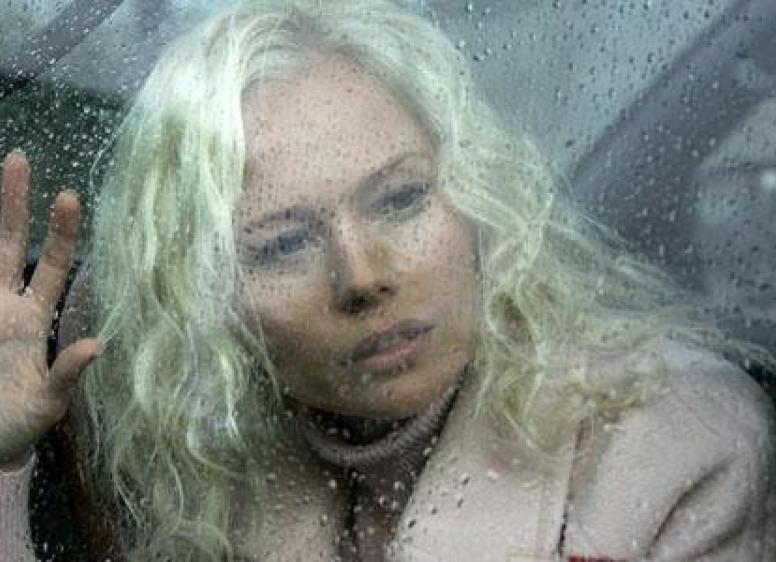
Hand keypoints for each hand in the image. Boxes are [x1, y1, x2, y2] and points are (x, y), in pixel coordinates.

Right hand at [0, 151, 101, 468]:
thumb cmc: (21, 424)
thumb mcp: (48, 403)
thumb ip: (68, 374)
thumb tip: (98, 344)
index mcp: (33, 320)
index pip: (52, 266)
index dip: (61, 233)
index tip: (69, 196)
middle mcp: (5, 307)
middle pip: (9, 245)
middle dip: (13, 203)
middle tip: (19, 159)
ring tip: (4, 168)